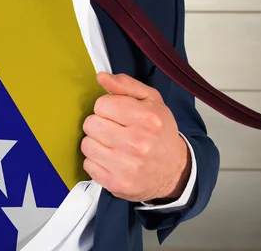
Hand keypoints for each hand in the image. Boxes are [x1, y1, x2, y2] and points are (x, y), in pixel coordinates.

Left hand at [81, 72, 190, 202]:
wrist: (174, 172)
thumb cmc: (160, 133)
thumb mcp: (151, 102)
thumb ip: (125, 85)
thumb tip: (101, 77)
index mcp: (147, 118)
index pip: (102, 104)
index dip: (107, 108)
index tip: (117, 114)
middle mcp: (137, 142)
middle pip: (90, 123)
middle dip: (100, 125)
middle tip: (114, 130)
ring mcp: (126, 166)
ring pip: (86, 144)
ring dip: (96, 143)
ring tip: (112, 145)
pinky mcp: (116, 183)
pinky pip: (88, 164)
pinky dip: (96, 162)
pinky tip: (111, 160)